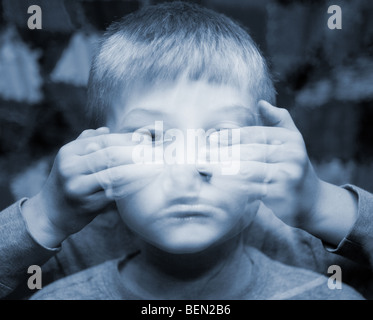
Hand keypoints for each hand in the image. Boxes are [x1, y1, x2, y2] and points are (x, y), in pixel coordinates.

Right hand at [22, 127, 161, 247]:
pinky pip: (116, 192)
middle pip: (110, 154)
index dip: (128, 139)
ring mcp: (78, 187)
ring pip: (115, 174)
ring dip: (140, 169)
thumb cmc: (68, 182)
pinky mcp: (87, 205)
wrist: (51, 214)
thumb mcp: (71, 160)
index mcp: (69, 152)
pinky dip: (133, 185)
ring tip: (158, 166)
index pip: (104, 140)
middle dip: (137, 152)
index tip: (147, 140)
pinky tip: (146, 181)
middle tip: (157, 152)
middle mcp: (70, 167)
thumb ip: (87, 143)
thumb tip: (108, 129)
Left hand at [208, 100, 320, 226]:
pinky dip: (232, 188)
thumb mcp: (292, 141)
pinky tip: (217, 186)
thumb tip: (261, 103)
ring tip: (203, 169)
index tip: (211, 139)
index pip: (255, 135)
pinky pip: (251, 191)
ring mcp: (287, 177)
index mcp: (290, 140)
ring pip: (247, 172)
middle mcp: (291, 156)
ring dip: (222, 170)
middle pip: (249, 153)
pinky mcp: (281, 197)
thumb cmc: (294, 168)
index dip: (231, 137)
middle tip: (200, 156)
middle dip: (221, 154)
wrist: (312, 201)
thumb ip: (278, 121)